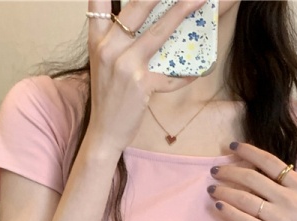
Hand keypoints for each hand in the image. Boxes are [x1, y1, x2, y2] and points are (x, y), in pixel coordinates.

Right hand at [87, 0, 204, 149]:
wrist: (104, 131)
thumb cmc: (108, 98)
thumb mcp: (103, 64)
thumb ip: (116, 41)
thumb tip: (142, 26)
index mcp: (97, 40)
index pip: (99, 2)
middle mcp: (109, 48)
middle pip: (137, 7)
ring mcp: (125, 65)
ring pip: (158, 32)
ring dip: (181, 13)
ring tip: (198, 1)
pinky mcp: (140, 84)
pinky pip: (170, 75)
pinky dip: (185, 74)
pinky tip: (197, 71)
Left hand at [207, 142, 296, 220]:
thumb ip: (291, 187)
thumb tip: (266, 175)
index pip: (269, 161)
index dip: (248, 151)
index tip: (232, 146)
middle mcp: (288, 198)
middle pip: (251, 178)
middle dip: (229, 171)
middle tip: (215, 170)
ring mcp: (279, 217)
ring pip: (244, 198)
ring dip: (224, 191)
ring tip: (212, 188)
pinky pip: (244, 220)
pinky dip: (229, 212)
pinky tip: (219, 206)